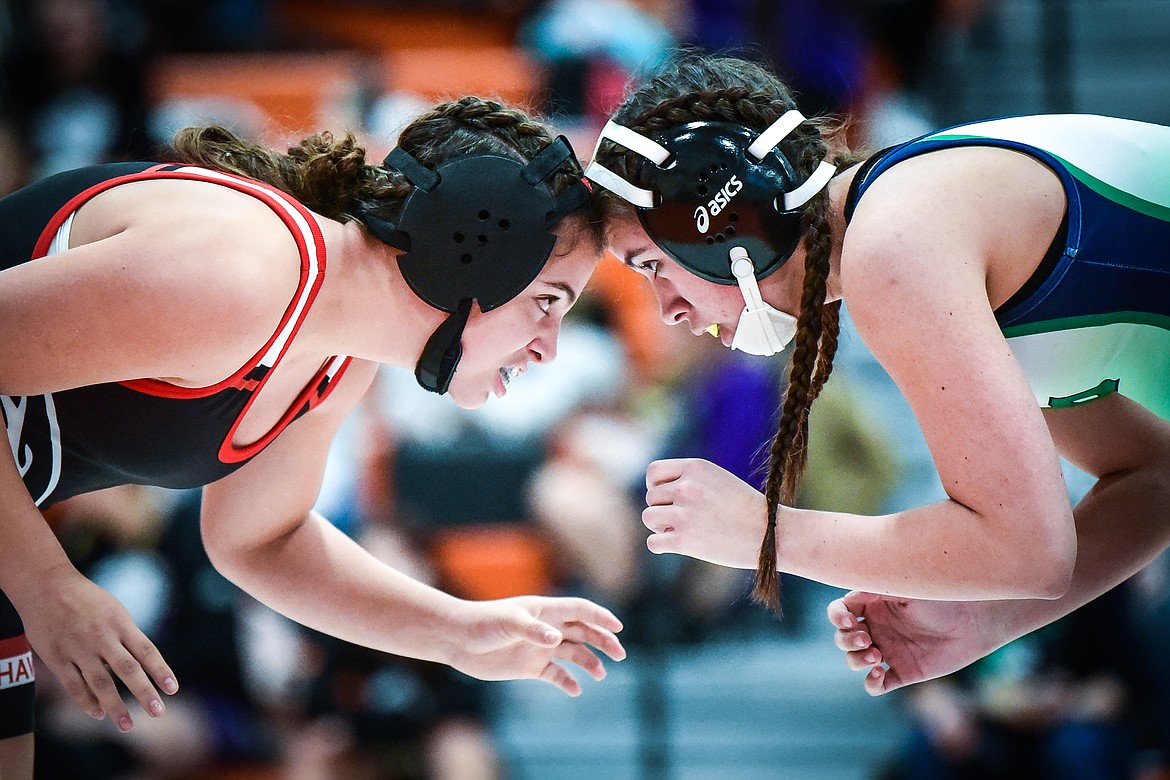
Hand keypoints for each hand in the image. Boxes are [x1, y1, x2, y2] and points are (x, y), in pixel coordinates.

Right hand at [18, 566, 177, 730]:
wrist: (47, 587)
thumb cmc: (87, 600)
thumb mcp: (115, 610)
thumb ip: (128, 636)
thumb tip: (143, 662)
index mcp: (121, 624)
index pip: (147, 651)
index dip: (161, 671)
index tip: (173, 689)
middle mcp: (103, 638)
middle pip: (128, 670)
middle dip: (144, 693)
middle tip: (158, 712)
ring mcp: (79, 650)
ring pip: (101, 684)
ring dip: (116, 707)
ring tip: (128, 725)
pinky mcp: (58, 659)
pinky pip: (74, 685)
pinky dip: (87, 702)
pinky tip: (99, 715)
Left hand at [447, 596, 624, 695]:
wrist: (458, 640)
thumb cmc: (482, 623)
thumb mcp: (508, 623)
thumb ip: (532, 630)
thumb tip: (556, 639)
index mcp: (544, 610)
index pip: (580, 610)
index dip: (600, 617)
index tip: (618, 628)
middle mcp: (546, 628)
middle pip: (583, 632)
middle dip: (603, 641)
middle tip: (619, 654)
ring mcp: (539, 647)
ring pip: (573, 653)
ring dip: (589, 662)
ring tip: (600, 674)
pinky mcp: (529, 666)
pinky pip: (555, 674)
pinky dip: (567, 682)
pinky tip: (576, 690)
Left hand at [643, 458, 765, 567]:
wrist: (771, 533)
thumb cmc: (745, 508)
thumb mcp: (717, 480)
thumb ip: (688, 480)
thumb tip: (654, 493)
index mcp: (696, 468)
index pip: (653, 472)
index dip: (655, 485)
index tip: (666, 497)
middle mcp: (687, 487)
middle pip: (651, 497)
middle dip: (662, 509)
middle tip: (683, 519)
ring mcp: (684, 513)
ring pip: (649, 518)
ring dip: (660, 526)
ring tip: (682, 530)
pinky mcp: (684, 540)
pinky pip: (653, 542)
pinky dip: (661, 545)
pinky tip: (676, 544)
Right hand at [827, 591, 993, 695]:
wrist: (974, 619)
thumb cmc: (941, 595)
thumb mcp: (904, 585)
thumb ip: (875, 588)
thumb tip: (846, 597)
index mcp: (872, 604)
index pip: (839, 612)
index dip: (837, 617)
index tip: (849, 621)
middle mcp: (877, 627)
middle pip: (842, 638)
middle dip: (847, 640)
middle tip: (867, 639)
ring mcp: (888, 650)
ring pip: (854, 660)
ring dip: (856, 660)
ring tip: (876, 655)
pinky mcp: (903, 672)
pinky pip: (876, 685)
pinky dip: (871, 683)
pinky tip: (879, 673)